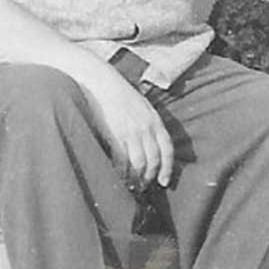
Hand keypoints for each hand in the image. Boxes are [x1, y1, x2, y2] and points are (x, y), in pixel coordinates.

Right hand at [83, 68, 174, 188]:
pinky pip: (122, 160)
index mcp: (155, 119)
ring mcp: (131, 131)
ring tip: (131, 185)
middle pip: (154, 159)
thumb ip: (149, 123)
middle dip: (150, 176)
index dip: (167, 168)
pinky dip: (122, 172)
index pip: (167, 149)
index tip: (163, 181)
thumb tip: (151, 143)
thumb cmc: (119, 93)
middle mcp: (146, 127)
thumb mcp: (142, 105)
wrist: (101, 81)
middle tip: (143, 186)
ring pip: (140, 163)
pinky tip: (118, 177)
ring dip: (137, 178)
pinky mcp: (116, 134)